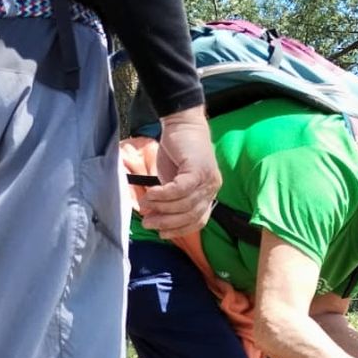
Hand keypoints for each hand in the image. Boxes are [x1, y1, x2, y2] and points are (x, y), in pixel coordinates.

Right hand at [138, 107, 219, 238]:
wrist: (182, 124)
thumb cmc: (176, 153)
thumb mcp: (174, 181)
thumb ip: (172, 200)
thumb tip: (156, 218)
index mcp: (209, 194)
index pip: (198, 221)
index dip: (179, 230)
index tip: (161, 234)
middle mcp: (212, 188)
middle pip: (190, 215)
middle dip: (167, 222)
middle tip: (147, 222)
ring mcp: (208, 179)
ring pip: (184, 204)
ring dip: (161, 207)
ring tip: (145, 206)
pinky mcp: (199, 169)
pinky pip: (180, 189)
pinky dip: (163, 195)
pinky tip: (150, 193)